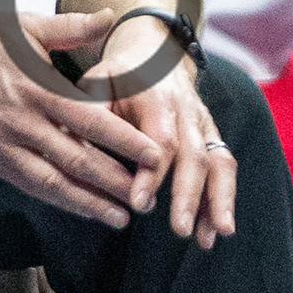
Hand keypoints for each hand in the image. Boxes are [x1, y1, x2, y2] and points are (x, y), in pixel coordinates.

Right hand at [0, 9, 157, 231]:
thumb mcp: (24, 25)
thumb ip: (70, 27)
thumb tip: (109, 16)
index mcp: (38, 88)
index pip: (91, 121)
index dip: (124, 141)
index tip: (153, 156)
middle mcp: (23, 122)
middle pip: (77, 160)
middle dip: (114, 183)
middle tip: (146, 200)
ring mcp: (5, 144)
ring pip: (52, 181)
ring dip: (88, 202)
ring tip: (118, 217)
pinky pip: (28, 184)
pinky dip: (57, 199)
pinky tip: (79, 207)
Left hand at [80, 18, 240, 245]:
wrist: (154, 54)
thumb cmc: (117, 77)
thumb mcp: (97, 84)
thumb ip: (88, 116)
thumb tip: (67, 147)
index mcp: (157, 97)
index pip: (160, 139)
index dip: (152, 174)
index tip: (139, 203)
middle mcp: (187, 111)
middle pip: (195, 156)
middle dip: (188, 195)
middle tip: (180, 230)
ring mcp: (204, 124)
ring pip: (219, 163)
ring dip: (218, 202)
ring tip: (212, 237)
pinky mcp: (212, 137)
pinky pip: (224, 168)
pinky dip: (223, 200)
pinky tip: (217, 230)